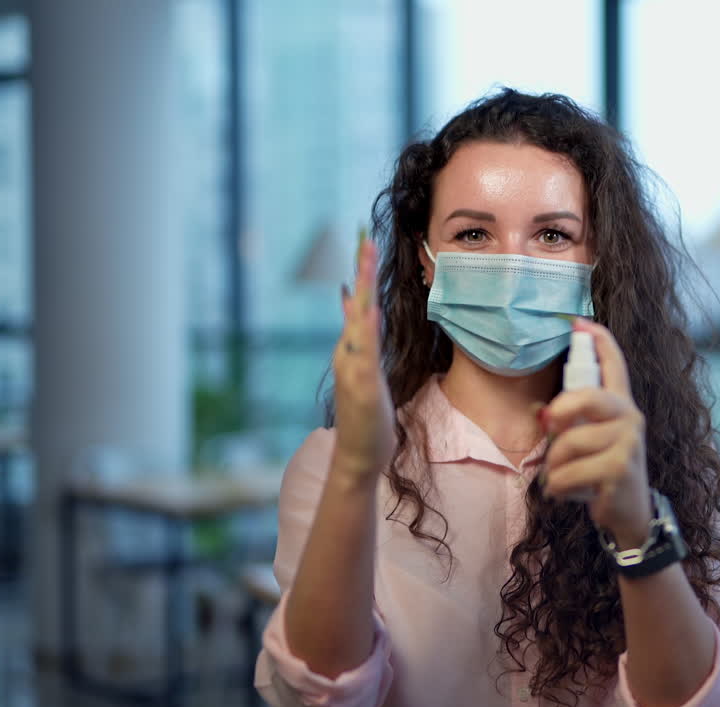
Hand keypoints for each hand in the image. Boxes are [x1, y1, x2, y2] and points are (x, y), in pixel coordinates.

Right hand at [332, 232, 396, 478]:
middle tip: (365, 237)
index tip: (367, 240)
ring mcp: (353, 368)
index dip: (364, 272)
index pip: (360, 302)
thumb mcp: (363, 367)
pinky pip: (364, 354)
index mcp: (353, 347)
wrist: (358, 456)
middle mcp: (349, 352)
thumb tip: (352, 300)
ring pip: (359, 322)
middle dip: (362, 271)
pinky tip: (369, 310)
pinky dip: (365, 331)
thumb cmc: (366, 415)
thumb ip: (358, 335)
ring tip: (367, 263)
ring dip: (364, 291)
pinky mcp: (362, 387)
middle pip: (358, 304)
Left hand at [542, 318, 651, 547]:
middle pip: (587, 397)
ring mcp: (628, 444)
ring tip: (562, 478)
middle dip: (560, 413)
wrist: (629, 514)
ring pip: (568, 444)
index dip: (599, 341)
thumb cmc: (601, 472)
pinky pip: (568, 474)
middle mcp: (630, 419)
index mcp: (621, 406)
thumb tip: (545, 415)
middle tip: (550, 428)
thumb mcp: (589, 441)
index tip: (580, 323)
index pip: (614, 366)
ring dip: (554, 467)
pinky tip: (568, 493)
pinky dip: (558, 488)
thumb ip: (572, 423)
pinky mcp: (620, 470)